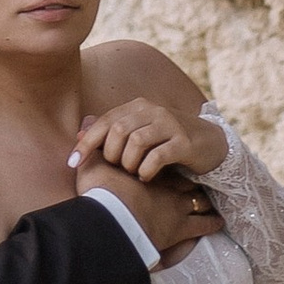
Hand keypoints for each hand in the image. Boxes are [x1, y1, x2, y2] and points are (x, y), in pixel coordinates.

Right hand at [71, 154, 220, 265]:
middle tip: (200, 177)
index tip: (175, 155)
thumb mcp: (92, 166)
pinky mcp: (182, 229)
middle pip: (185, 178)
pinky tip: (219, 222)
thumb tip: (88, 119)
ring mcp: (177, 206)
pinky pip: (203, 224)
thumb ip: (92, 144)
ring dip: (204, 199)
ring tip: (212, 200)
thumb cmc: (100, 196)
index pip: (164, 159)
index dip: (170, 157)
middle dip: (193, 179)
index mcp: (148, 171)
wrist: (111, 223)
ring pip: (198, 200)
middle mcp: (167, 185)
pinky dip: (212, 222)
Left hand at [75, 93, 227, 184]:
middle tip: (117, 168)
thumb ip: (112, 132)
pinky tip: (146, 177)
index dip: (86, 142)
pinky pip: (158, 156)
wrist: (211, 143)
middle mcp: (153, 111)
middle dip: (111, 154)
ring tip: (133, 172)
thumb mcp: (140, 134)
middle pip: (118, 130)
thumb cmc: (167, 141)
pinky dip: (146, 170)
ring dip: (129, 163)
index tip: (73, 162)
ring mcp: (170, 124)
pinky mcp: (184, 142)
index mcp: (138, 107)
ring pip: (136, 141)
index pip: (104, 121)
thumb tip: (80, 133)